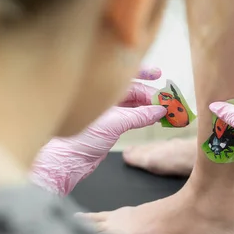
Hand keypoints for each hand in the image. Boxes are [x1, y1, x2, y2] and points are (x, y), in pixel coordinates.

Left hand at [31, 69, 166, 195]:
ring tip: (162, 109)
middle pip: (132, 90)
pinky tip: (151, 118)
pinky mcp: (110, 125)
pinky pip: (131, 116)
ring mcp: (107, 112)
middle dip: (149, 94)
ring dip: (148, 106)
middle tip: (165, 99)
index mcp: (99, 91)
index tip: (157, 74)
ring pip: (132, 104)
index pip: (124, 76)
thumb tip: (158, 111)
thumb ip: (139, 116)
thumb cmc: (81, 140)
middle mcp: (103, 99)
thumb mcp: (115, 124)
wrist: (69, 161)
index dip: (142, 73)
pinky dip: (142, 116)